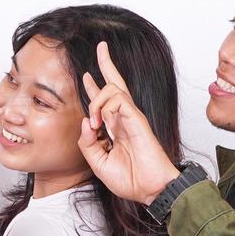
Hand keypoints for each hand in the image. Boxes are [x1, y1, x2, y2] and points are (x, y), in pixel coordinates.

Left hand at [76, 41, 180, 202]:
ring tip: (93, 123)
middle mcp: (124, 118)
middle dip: (107, 63)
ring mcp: (132, 117)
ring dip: (95, 101)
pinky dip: (104, 108)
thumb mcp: (98, 162)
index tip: (86, 76)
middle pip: (116, 83)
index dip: (94, 87)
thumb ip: (87, 143)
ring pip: (112, 89)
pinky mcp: (137, 119)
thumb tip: (84, 121)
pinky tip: (101, 124)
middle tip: (102, 46)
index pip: (105, 101)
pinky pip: (118, 100)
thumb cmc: (130, 179)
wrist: (150, 189)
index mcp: (116, 128)